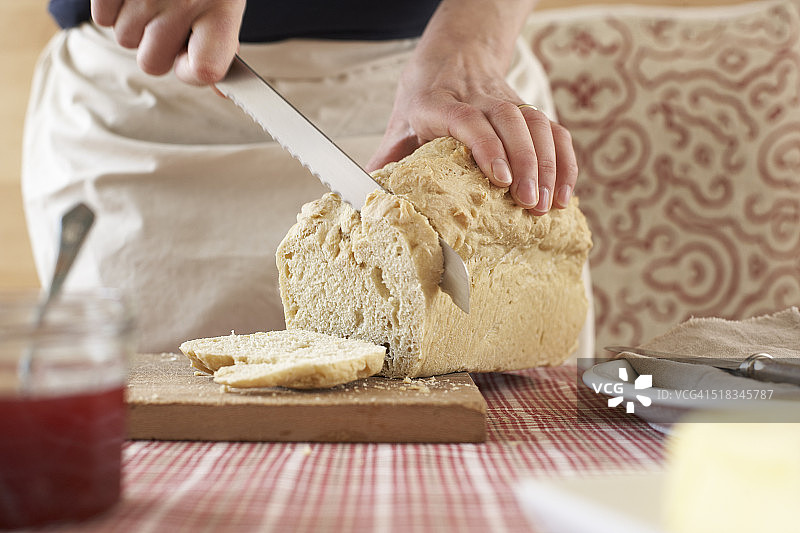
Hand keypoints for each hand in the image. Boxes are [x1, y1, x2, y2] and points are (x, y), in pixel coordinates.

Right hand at [91, 0, 245, 84]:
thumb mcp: (224, 4)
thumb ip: (221, 46)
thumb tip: (222, 91)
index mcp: (220, 9)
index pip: (204, 72)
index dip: (193, 73)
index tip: (191, 60)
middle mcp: (183, 1)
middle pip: (153, 64)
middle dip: (158, 49)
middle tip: (169, 22)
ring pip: (125, 41)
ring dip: (136, 26)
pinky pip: (101, 18)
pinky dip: (113, 8)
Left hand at [366, 0, 576, 214]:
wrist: (454, 54)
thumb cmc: (425, 95)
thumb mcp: (401, 121)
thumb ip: (389, 156)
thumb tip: (368, 192)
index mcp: (439, 102)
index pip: (467, 119)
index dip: (486, 146)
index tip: (500, 178)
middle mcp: (478, 98)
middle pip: (510, 122)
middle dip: (526, 164)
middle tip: (529, 203)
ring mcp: (508, 102)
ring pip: (537, 125)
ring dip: (548, 166)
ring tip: (547, 204)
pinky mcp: (529, 111)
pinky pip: (555, 131)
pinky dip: (564, 162)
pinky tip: (565, 193)